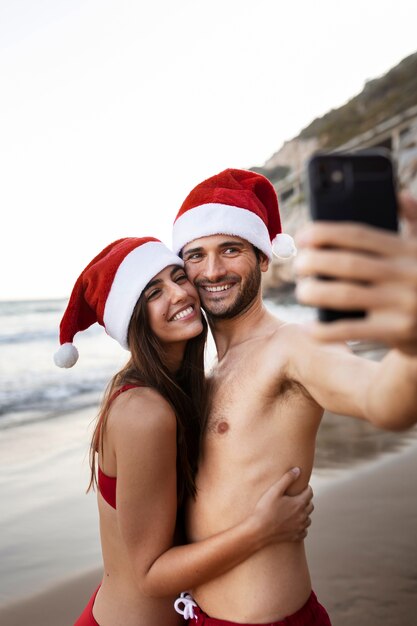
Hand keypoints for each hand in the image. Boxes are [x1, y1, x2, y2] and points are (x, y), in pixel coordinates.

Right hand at [252, 468, 313, 543]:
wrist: (259, 531)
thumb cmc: (265, 509)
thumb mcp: (275, 490)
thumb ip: (287, 478)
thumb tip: (298, 470)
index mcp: (299, 504)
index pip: (309, 493)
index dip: (307, 488)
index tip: (302, 486)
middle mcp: (302, 516)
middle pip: (310, 505)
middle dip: (306, 499)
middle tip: (299, 496)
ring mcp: (299, 527)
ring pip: (308, 518)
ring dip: (305, 513)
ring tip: (297, 509)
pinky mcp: (295, 536)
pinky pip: (304, 531)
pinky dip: (302, 526)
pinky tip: (296, 523)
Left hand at [294, 192, 416, 354]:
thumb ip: (415, 220)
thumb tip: (398, 196)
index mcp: (407, 250)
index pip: (358, 234)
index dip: (325, 233)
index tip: (302, 236)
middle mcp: (406, 274)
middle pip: (347, 263)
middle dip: (314, 262)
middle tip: (298, 265)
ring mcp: (402, 304)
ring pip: (345, 295)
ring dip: (314, 292)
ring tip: (302, 292)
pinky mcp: (397, 331)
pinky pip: (351, 330)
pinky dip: (324, 330)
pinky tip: (308, 328)